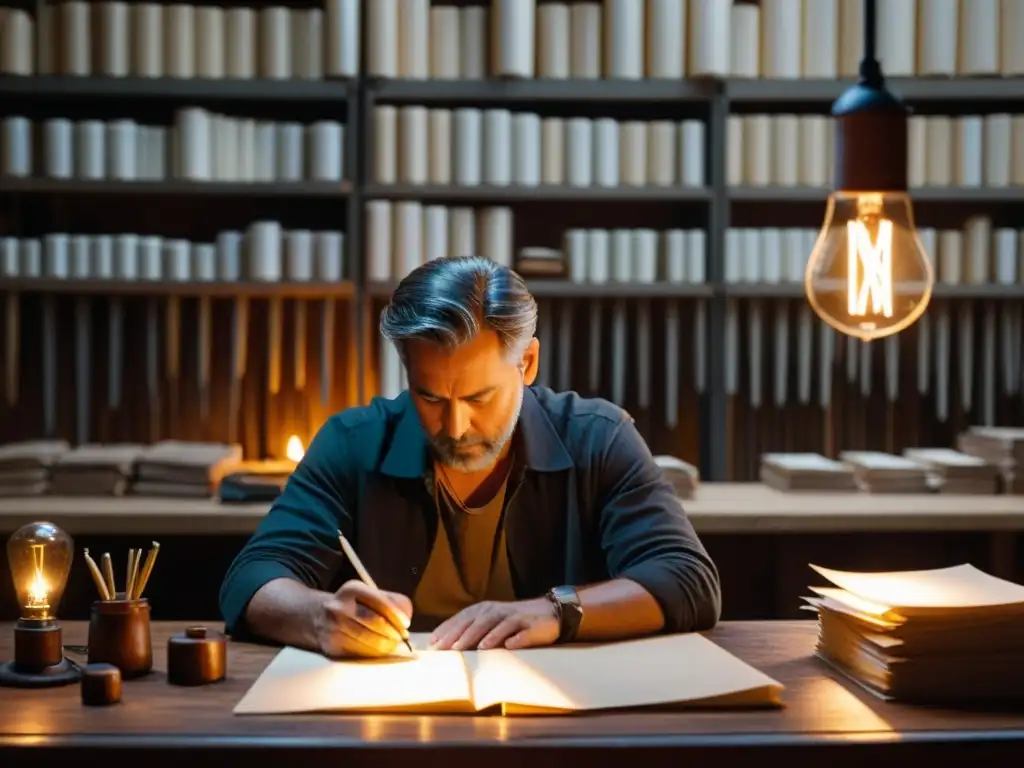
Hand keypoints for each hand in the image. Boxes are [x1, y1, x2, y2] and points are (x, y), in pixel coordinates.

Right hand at [315, 580, 412, 657]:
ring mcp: (333, 628)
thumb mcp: (365, 594)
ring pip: (368, 641)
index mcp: (352, 589)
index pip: (380, 602)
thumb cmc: (350, 605)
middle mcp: (340, 607)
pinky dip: (373, 653)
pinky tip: (378, 650)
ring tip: (393, 644)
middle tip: (402, 637)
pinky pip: (359, 653)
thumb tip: (406, 616)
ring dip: (386, 645)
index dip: (396, 615)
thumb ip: (389, 600)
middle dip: (394, 632)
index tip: (406, 624)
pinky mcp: (331, 647)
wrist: (314, 616)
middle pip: (375, 623)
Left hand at [429, 598, 558, 650]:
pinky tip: (508, 646)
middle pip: (475, 621)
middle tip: (444, 649)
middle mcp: (497, 610)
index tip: (433, 643)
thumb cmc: (515, 623)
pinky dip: (514, 639)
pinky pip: (521, 632)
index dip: (448, 629)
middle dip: (458, 634)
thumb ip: (474, 631)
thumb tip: (448, 645)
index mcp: (485, 610)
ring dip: (481, 635)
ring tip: (468, 648)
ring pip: (495, 624)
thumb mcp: (492, 623)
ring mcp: (514, 617)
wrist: (549, 613)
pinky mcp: (531, 626)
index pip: (462, 618)